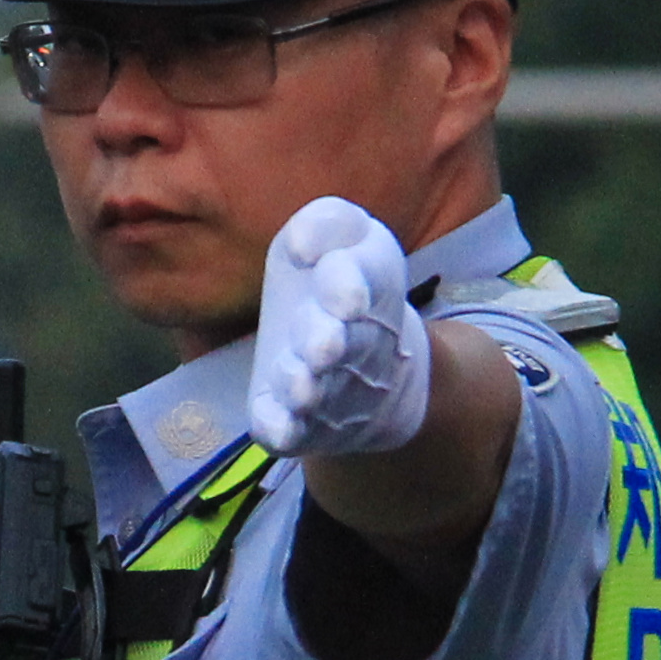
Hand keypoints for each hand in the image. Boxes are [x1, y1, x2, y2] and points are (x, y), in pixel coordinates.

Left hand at [244, 196, 431, 459]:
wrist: (381, 371)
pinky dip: (285, 431)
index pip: (366, 281)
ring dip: (307, 388)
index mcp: (371, 290)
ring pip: (319, 393)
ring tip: (297, 381)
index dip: (348, 286)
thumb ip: (327, 225)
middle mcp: (357, 347)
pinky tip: (279, 428)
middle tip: (321, 345)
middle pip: (344, 346)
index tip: (342, 294)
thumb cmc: (343, 287)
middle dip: (328, 344)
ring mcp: (331, 392)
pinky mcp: (302, 427)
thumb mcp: (344, 240)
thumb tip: (301, 244)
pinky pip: (293, 434)